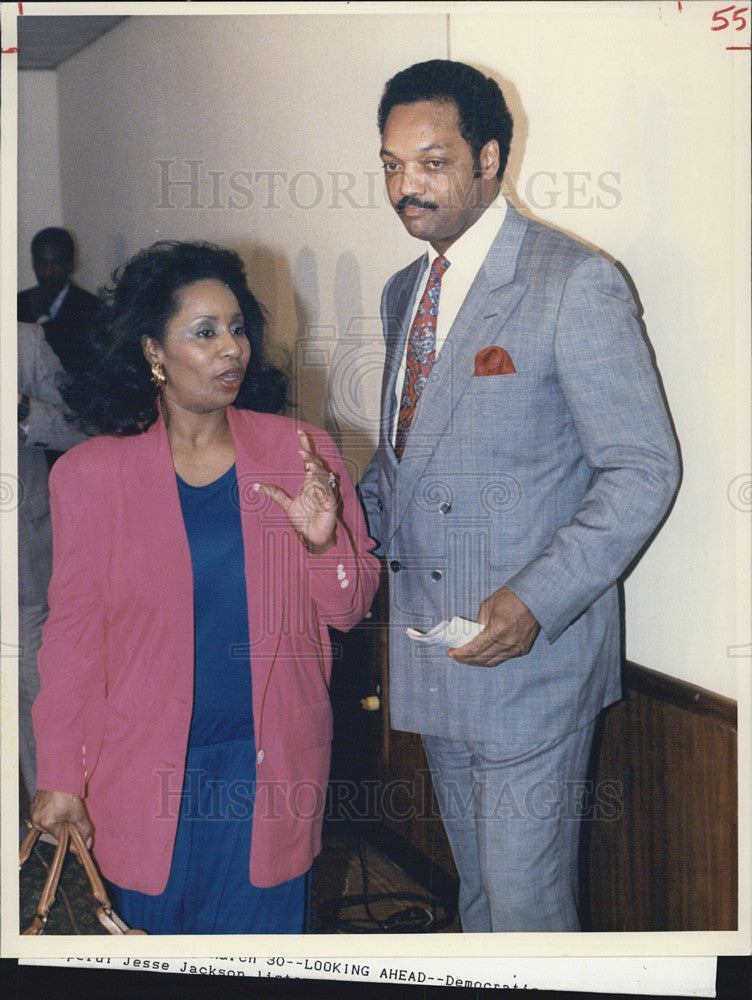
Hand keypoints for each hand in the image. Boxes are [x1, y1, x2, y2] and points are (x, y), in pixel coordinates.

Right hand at [30, 789, 93, 848]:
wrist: (60, 774)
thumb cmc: (68, 794)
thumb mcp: (78, 813)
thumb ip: (83, 830)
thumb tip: (88, 845)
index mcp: (46, 823)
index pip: (60, 838)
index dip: (70, 837)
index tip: (77, 835)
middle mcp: (36, 820)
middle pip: (53, 831)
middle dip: (63, 827)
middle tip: (71, 817)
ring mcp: (33, 812)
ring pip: (47, 823)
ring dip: (56, 820)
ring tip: (64, 810)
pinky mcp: (33, 804)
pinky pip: (42, 815)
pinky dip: (50, 813)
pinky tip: (58, 806)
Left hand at [254, 430, 338, 552]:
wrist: (313, 537)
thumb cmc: (304, 521)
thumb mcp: (286, 505)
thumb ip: (274, 493)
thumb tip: (255, 486)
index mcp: (309, 482)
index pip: (308, 460)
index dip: (306, 446)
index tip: (300, 432)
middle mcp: (318, 484)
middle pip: (317, 464)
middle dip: (310, 456)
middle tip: (301, 450)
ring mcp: (325, 492)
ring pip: (323, 475)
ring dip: (316, 469)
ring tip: (308, 464)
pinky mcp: (330, 502)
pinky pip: (327, 491)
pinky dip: (321, 486)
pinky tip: (314, 482)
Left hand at [448, 586, 539, 666]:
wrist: (536, 598)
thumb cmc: (512, 597)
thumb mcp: (488, 605)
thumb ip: (478, 623)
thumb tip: (470, 636)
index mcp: (498, 630)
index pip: (474, 648)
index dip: (460, 653)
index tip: (451, 653)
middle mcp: (508, 643)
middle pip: (482, 659)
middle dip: (466, 659)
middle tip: (456, 657)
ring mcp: (517, 648)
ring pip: (492, 662)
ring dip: (477, 662)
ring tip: (467, 658)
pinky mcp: (522, 650)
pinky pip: (503, 658)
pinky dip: (490, 658)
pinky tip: (482, 655)